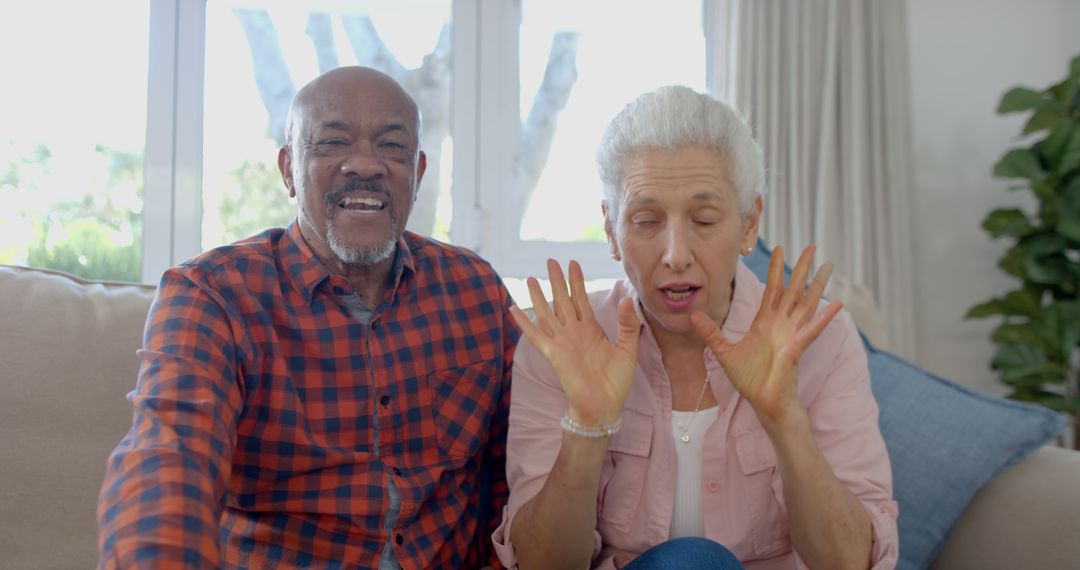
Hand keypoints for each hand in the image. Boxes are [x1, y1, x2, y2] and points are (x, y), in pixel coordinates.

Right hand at [510, 259, 641, 426]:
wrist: (604, 406)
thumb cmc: (616, 382)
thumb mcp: (628, 349)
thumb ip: (627, 325)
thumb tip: (628, 299)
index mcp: (591, 329)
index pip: (581, 299)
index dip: (576, 282)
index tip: (573, 263)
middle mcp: (573, 332)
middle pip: (562, 300)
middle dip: (556, 281)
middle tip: (550, 261)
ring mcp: (562, 342)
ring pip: (547, 313)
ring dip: (539, 296)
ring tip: (531, 278)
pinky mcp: (553, 354)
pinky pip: (535, 335)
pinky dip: (524, 323)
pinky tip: (513, 309)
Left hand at [690, 245, 841, 425]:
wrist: (763, 404)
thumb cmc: (750, 380)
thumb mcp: (724, 352)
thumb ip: (711, 332)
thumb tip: (693, 314)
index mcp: (765, 323)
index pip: (772, 289)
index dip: (776, 269)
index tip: (780, 248)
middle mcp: (781, 324)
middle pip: (793, 290)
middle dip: (801, 268)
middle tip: (811, 246)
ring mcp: (791, 334)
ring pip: (806, 304)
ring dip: (817, 285)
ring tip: (828, 266)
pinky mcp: (796, 348)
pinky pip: (812, 330)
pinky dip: (824, 318)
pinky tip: (837, 305)